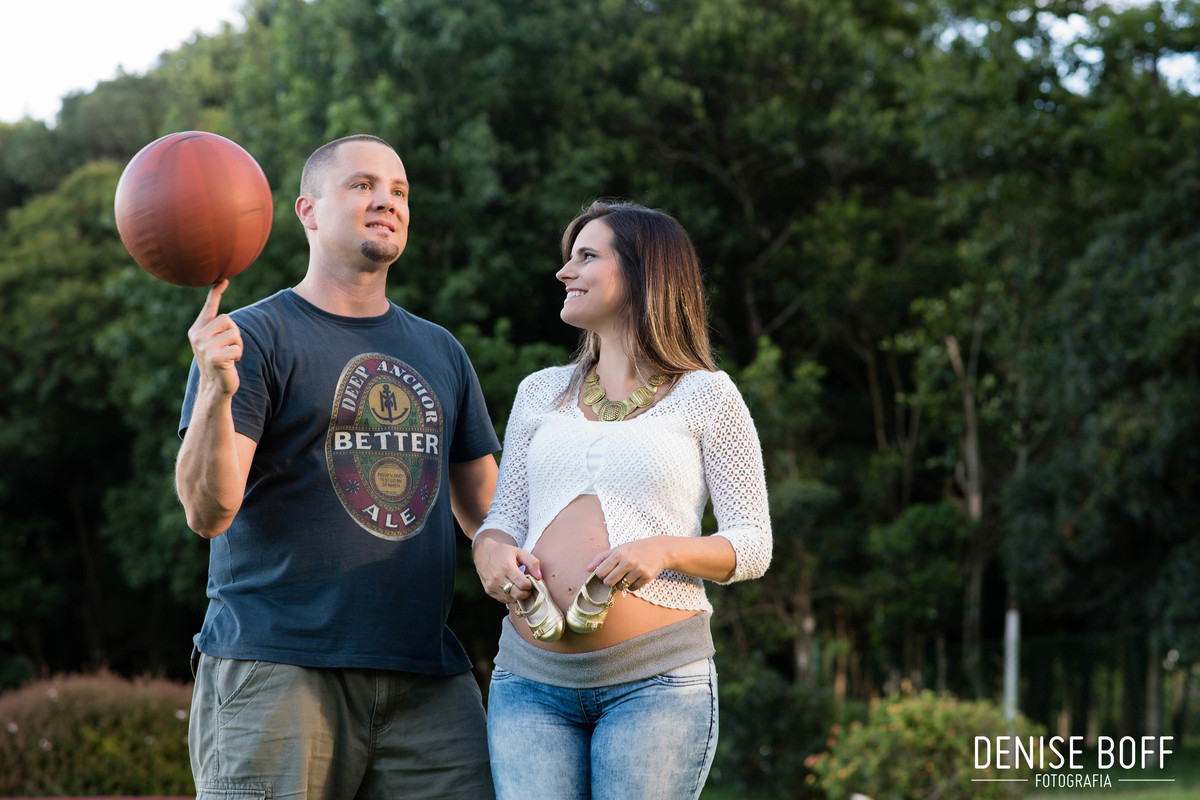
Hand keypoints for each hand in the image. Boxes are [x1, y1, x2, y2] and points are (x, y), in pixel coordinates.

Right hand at [188, 280, 241, 396]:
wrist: (214, 387)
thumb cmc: (219, 363)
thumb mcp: (215, 343)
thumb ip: (217, 329)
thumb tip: (227, 318)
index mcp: (197, 330)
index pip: (209, 308)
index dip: (216, 293)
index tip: (224, 280)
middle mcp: (197, 336)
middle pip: (228, 319)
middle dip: (235, 333)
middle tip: (230, 347)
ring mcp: (204, 347)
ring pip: (234, 333)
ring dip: (238, 345)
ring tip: (230, 356)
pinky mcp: (214, 357)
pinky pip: (237, 348)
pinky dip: (238, 355)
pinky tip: (230, 364)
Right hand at [473, 530, 541, 603]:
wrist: (483, 552)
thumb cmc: (503, 552)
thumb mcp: (519, 552)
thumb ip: (532, 562)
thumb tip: (539, 577)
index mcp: (507, 567)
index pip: (523, 584)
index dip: (530, 585)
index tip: (531, 581)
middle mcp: (497, 578)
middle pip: (518, 595)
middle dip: (526, 592)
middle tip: (527, 586)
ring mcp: (492, 586)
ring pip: (511, 599)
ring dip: (518, 595)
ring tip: (518, 586)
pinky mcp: (488, 591)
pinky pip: (504, 600)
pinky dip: (510, 596)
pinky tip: (510, 587)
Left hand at [587, 536, 674, 591]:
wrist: (659, 549)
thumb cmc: (635, 549)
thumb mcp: (618, 548)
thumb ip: (601, 558)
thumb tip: (587, 569)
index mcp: (618, 554)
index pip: (600, 572)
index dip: (601, 575)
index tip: (605, 573)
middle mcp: (628, 562)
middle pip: (608, 582)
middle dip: (610, 582)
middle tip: (616, 576)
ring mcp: (638, 570)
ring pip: (621, 587)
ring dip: (622, 584)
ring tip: (627, 575)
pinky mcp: (646, 577)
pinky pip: (632, 589)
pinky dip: (632, 586)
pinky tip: (636, 577)